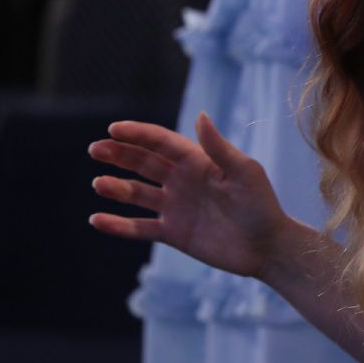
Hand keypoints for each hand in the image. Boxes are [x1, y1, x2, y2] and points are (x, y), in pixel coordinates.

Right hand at [89, 113, 288, 279]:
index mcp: (198, 162)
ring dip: (116, 188)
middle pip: (143, 163)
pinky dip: (117, 225)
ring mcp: (175, 207)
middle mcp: (182, 181)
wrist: (268, 247)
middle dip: (119, 154)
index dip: (138, 134)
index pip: (161, 142)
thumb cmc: (261, 205)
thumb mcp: (244, 173)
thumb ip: (219, 148)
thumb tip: (200, 115)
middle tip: (95, 149)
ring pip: (137, 194)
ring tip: (99, 184)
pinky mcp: (173, 233)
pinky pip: (139, 227)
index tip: (114, 129)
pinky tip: (97, 220)